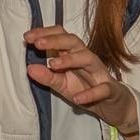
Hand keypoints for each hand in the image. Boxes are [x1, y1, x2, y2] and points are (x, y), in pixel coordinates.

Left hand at [25, 27, 139, 139]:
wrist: (112, 106)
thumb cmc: (85, 90)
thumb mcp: (62, 85)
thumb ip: (47, 77)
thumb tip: (29, 68)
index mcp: (74, 55)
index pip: (61, 36)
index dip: (45, 34)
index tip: (27, 37)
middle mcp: (87, 59)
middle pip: (73, 42)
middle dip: (55, 40)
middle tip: (38, 43)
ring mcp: (99, 73)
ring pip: (88, 58)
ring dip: (70, 60)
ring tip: (53, 65)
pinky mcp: (110, 90)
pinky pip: (102, 88)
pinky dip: (90, 93)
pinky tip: (77, 98)